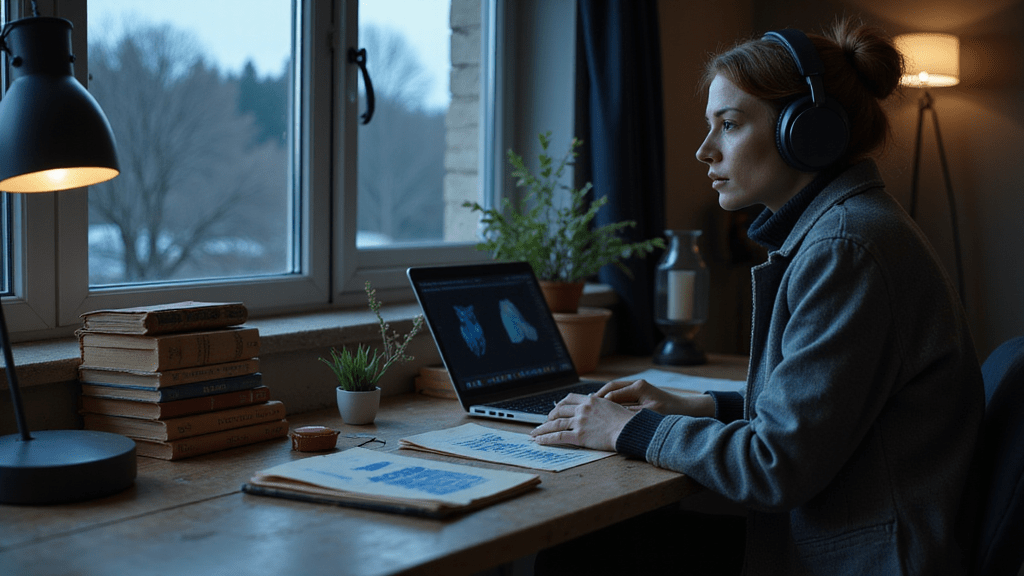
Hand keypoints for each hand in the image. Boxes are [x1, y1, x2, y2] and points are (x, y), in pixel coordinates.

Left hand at [530, 393, 634, 450]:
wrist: (628, 429)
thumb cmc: (625, 420)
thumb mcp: (612, 406)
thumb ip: (600, 406)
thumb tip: (597, 407)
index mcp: (590, 400)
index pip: (569, 398)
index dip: (560, 404)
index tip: (556, 408)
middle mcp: (582, 409)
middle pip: (559, 410)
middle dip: (550, 416)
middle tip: (545, 421)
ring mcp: (579, 422)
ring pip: (555, 424)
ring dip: (542, 428)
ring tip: (534, 433)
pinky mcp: (579, 436)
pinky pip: (558, 436)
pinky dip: (546, 438)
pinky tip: (539, 440)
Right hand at [595, 379, 714, 417]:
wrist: (688, 409)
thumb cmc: (671, 412)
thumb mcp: (650, 415)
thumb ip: (630, 414)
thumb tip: (612, 416)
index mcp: (639, 387)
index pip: (613, 393)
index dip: (600, 402)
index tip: (590, 410)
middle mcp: (637, 384)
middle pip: (611, 388)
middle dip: (597, 397)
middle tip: (585, 405)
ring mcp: (638, 387)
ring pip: (614, 390)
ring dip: (603, 398)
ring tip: (591, 406)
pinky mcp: (640, 392)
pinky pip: (621, 395)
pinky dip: (611, 400)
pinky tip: (605, 408)